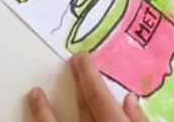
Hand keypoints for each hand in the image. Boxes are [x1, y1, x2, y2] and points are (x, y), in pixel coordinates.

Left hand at [28, 53, 147, 121]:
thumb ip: (138, 120)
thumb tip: (130, 99)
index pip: (99, 97)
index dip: (89, 75)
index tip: (82, 56)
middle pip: (84, 108)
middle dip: (79, 83)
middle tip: (73, 61)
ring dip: (43, 112)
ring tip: (34, 94)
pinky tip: (38, 118)